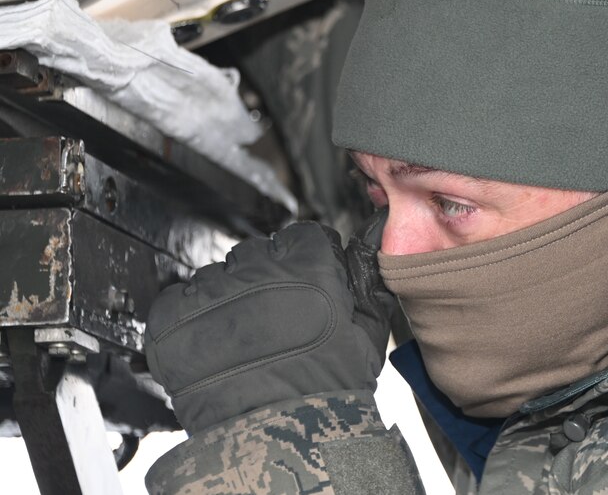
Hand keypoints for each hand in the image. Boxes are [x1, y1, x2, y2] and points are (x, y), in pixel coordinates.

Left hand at [144, 216, 392, 432]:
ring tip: (241, 339)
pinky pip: (177, 299)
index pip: (300, 235)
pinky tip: (211, 344)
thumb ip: (367, 280)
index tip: (303, 282)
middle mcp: (258, 272)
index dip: (304, 260)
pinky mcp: (173, 322)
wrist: (279, 440)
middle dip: (265, 279)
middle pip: (256, 253)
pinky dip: (189, 317)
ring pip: (216, 275)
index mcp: (309, 267)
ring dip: (227, 298)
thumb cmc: (330, 390)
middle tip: (273, 318)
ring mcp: (212, 295)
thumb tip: (367, 242)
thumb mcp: (367, 332)